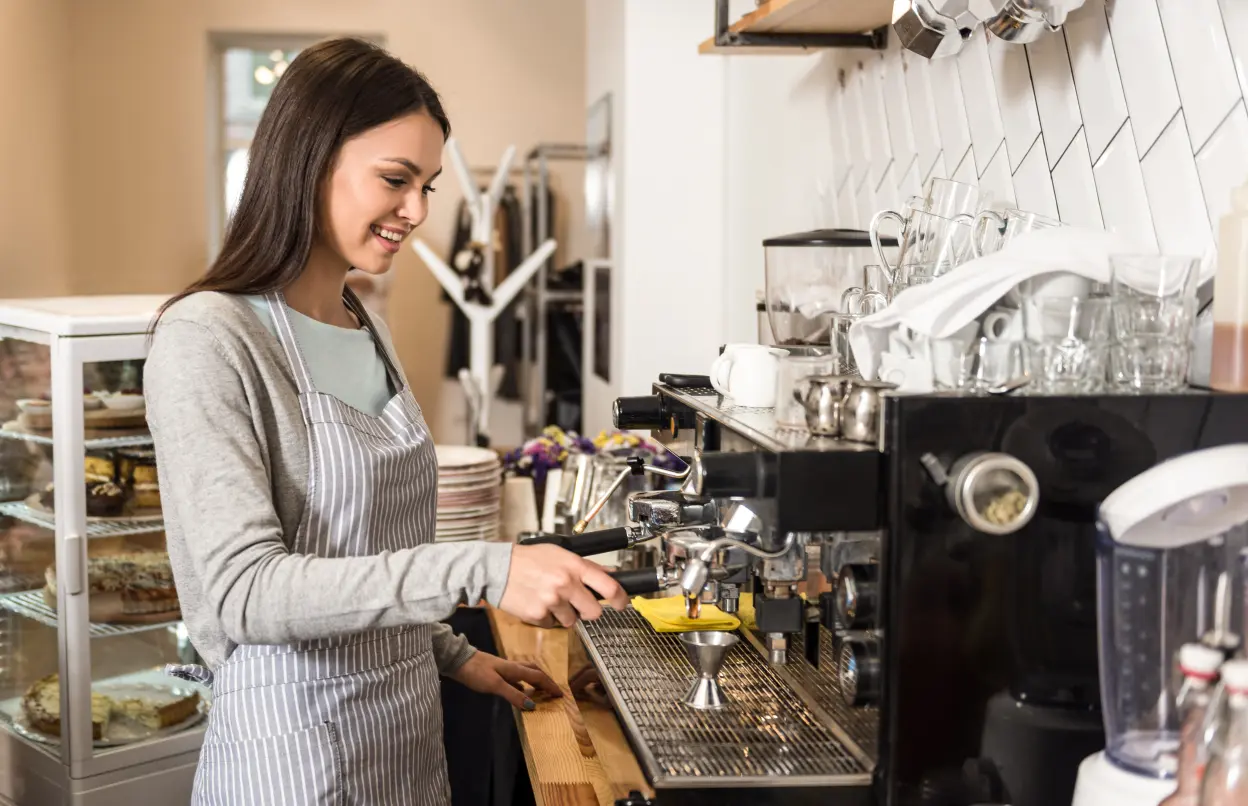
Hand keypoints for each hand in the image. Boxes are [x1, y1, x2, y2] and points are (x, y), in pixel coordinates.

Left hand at [448, 651, 561, 710]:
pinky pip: (516, 679)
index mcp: (515, 669)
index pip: (538, 676)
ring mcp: (504, 670)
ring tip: (542, 692)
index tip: (561, 695)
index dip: (550, 685)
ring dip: (536, 681)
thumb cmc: (476, 672)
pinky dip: (524, 685)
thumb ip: (513, 694)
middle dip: (547, 680)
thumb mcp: (495, 685)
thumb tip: (532, 706)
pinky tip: (521, 691)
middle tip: (554, 692)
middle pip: (535, 671)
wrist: (458, 661)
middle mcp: (513, 667)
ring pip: (526, 674)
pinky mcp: (496, 673)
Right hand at [499, 544, 628, 627]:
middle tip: (578, 603)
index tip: (622, 603)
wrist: (497, 568)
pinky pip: (551, 624)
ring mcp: (552, 601)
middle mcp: (566, 584)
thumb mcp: (560, 554)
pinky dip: (546, 617)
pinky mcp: (538, 615)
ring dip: (564, 614)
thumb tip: (611, 574)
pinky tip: (537, 603)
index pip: (609, 586)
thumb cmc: (528, 559)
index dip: (621, 599)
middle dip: (588, 611)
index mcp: (574, 567)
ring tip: (550, 599)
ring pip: (572, 621)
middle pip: (594, 612)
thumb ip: (586, 566)